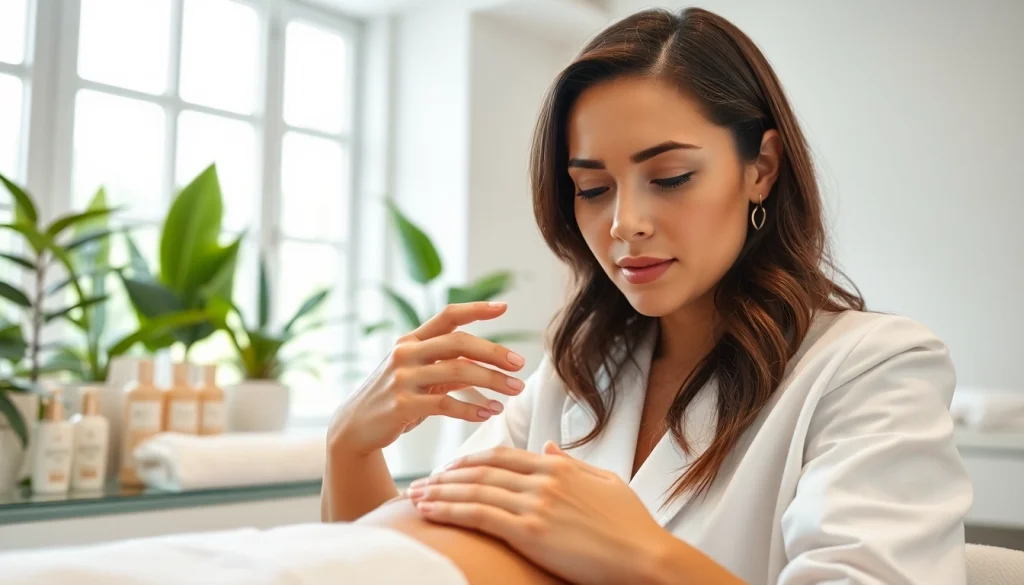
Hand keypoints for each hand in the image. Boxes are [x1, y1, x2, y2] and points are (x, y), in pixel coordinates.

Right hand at [328, 302, 526, 455]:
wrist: (354, 427)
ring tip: (514, 390)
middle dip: (494, 352)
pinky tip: (490, 412)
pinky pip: (446, 404)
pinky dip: (472, 409)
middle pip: (459, 343)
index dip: (476, 309)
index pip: (447, 316)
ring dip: (492, 381)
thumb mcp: (416, 375)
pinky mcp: (402, 405)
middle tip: (520, 364)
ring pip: (458, 372)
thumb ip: (445, 364)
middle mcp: (405, 353)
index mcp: (411, 341)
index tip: (504, 307)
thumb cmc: (394, 398)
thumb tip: (486, 361)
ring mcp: (402, 378)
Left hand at [407, 442, 669, 584]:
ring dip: (439, 492)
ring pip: (473, 490)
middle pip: (481, 470)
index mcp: (558, 467)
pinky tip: (429, 511)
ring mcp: (535, 504)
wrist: (645, 557)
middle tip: (421, 482)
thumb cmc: (631, 525)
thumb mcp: (605, 482)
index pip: (502, 456)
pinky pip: (478, 515)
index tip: (450, 469)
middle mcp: (542, 479)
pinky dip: (448, 510)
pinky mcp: (530, 531)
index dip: (471, 461)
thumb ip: (572, 463)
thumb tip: (547, 448)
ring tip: (414, 497)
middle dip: (446, 475)